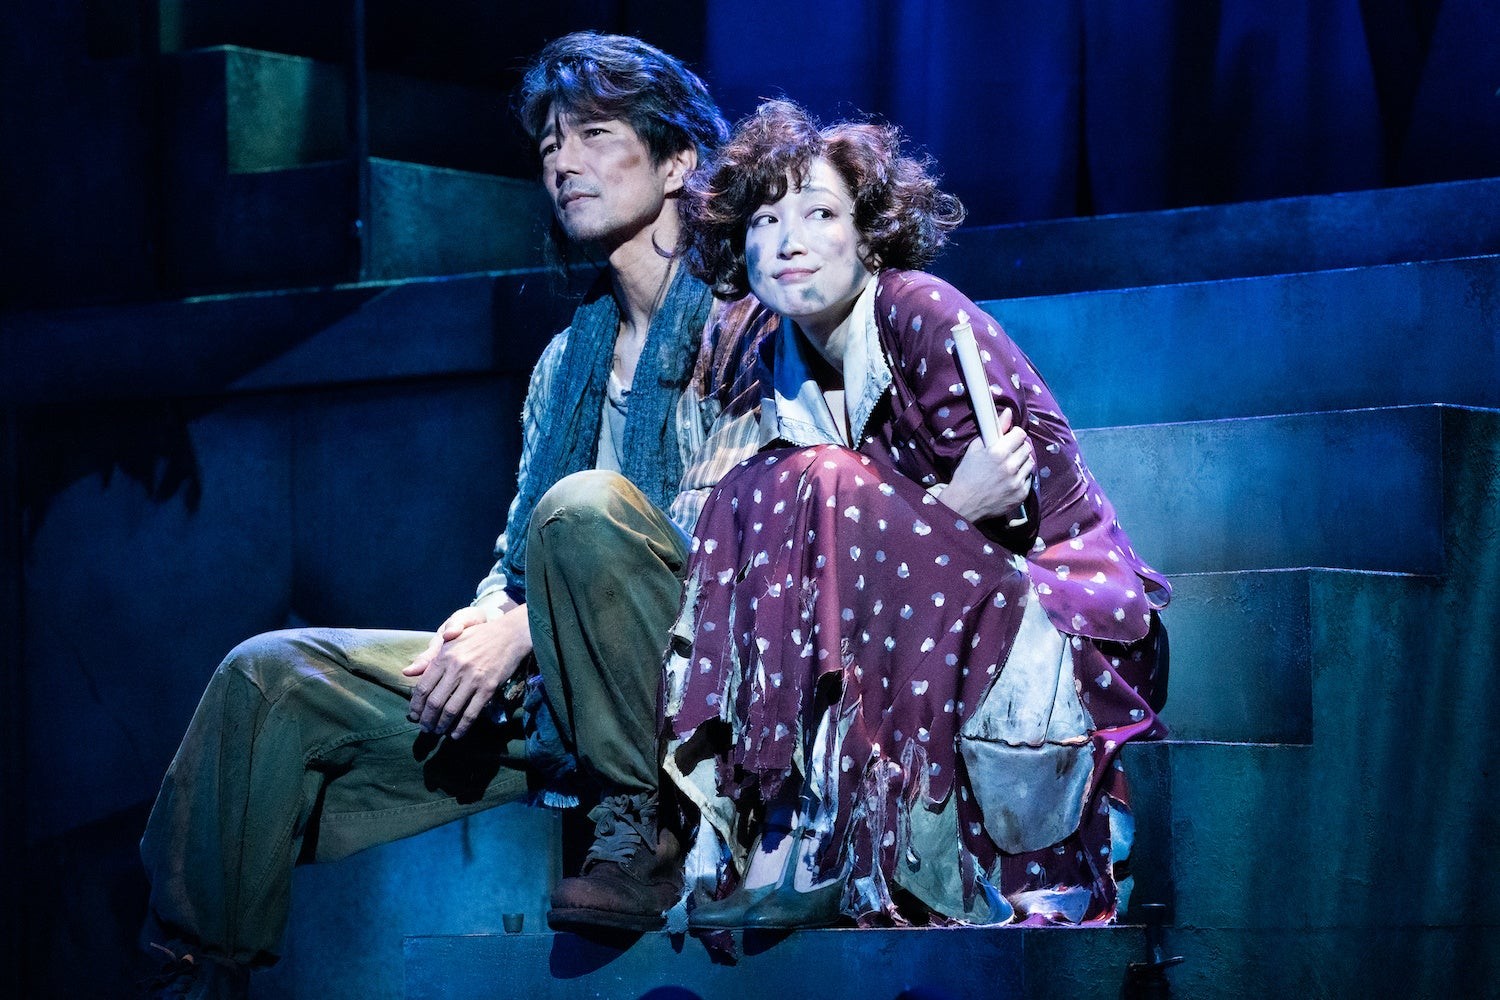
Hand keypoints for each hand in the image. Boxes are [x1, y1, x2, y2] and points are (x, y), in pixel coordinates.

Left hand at [403, 604, 532, 738]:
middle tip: (425, 728)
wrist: (509, 635)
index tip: (413, 715)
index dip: (416, 705)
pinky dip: (461, 727)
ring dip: (442, 725)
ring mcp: (473, 679)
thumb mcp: (451, 642)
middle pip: (435, 702)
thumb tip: (407, 672)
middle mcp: (456, 669)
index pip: (423, 687)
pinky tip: (456, 735)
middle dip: (427, 719)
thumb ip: (430, 658)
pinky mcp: (488, 688)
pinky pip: (471, 713)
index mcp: (444, 657)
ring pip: (451, 710)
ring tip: (438, 731)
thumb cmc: (478, 637)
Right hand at [939, 408, 1034, 522]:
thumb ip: (995, 429)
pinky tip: (1010, 479)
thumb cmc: (967, 473)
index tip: (1010, 438)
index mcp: (998, 452)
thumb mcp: (976, 448)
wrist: (963, 503)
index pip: (1020, 434)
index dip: (1015, 435)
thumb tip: (1009, 412)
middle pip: (1027, 448)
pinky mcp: (1021, 494)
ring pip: (1030, 463)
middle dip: (1018, 448)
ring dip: (1022, 462)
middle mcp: (1010, 466)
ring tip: (1010, 466)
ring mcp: (1017, 482)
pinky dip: (1021, 477)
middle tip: (1009, 453)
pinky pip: (1029, 479)